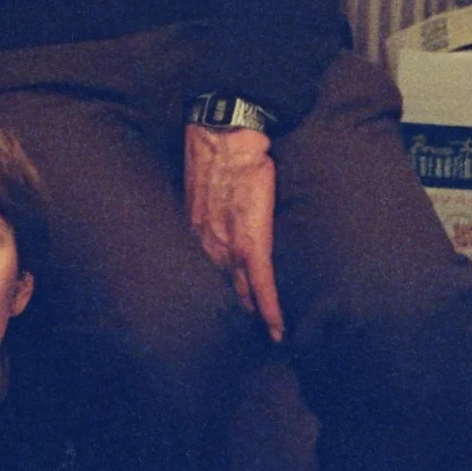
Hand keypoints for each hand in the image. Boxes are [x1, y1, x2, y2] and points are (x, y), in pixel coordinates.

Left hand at [183, 125, 283, 340]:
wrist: (224, 136)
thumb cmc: (214, 154)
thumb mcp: (201, 188)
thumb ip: (206, 209)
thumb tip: (216, 215)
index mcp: (195, 231)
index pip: (205, 270)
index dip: (215, 289)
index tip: (219, 307)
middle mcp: (206, 244)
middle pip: (221, 285)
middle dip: (233, 305)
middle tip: (245, 328)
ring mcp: (227, 245)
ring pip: (241, 289)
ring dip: (253, 312)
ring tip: (266, 334)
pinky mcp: (250, 241)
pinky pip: (262, 282)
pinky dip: (269, 308)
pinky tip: (276, 328)